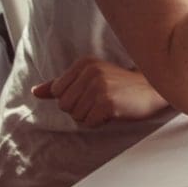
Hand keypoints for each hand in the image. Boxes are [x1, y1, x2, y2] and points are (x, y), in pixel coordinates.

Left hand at [32, 57, 170, 127]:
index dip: (74, 99)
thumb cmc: (120, 86)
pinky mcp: (107, 102)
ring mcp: (99, 86)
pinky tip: (114, 111)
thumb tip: (36, 91)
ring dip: (91, 116)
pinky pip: (89, 123)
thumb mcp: (89, 79)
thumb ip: (61, 84)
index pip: (57, 92)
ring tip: (108, 104)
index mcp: (84, 63)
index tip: (93, 92)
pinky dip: (100, 122)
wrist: (151, 91)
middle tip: (102, 100)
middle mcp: (90, 71)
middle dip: (81, 109)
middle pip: (64, 105)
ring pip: (76, 116)